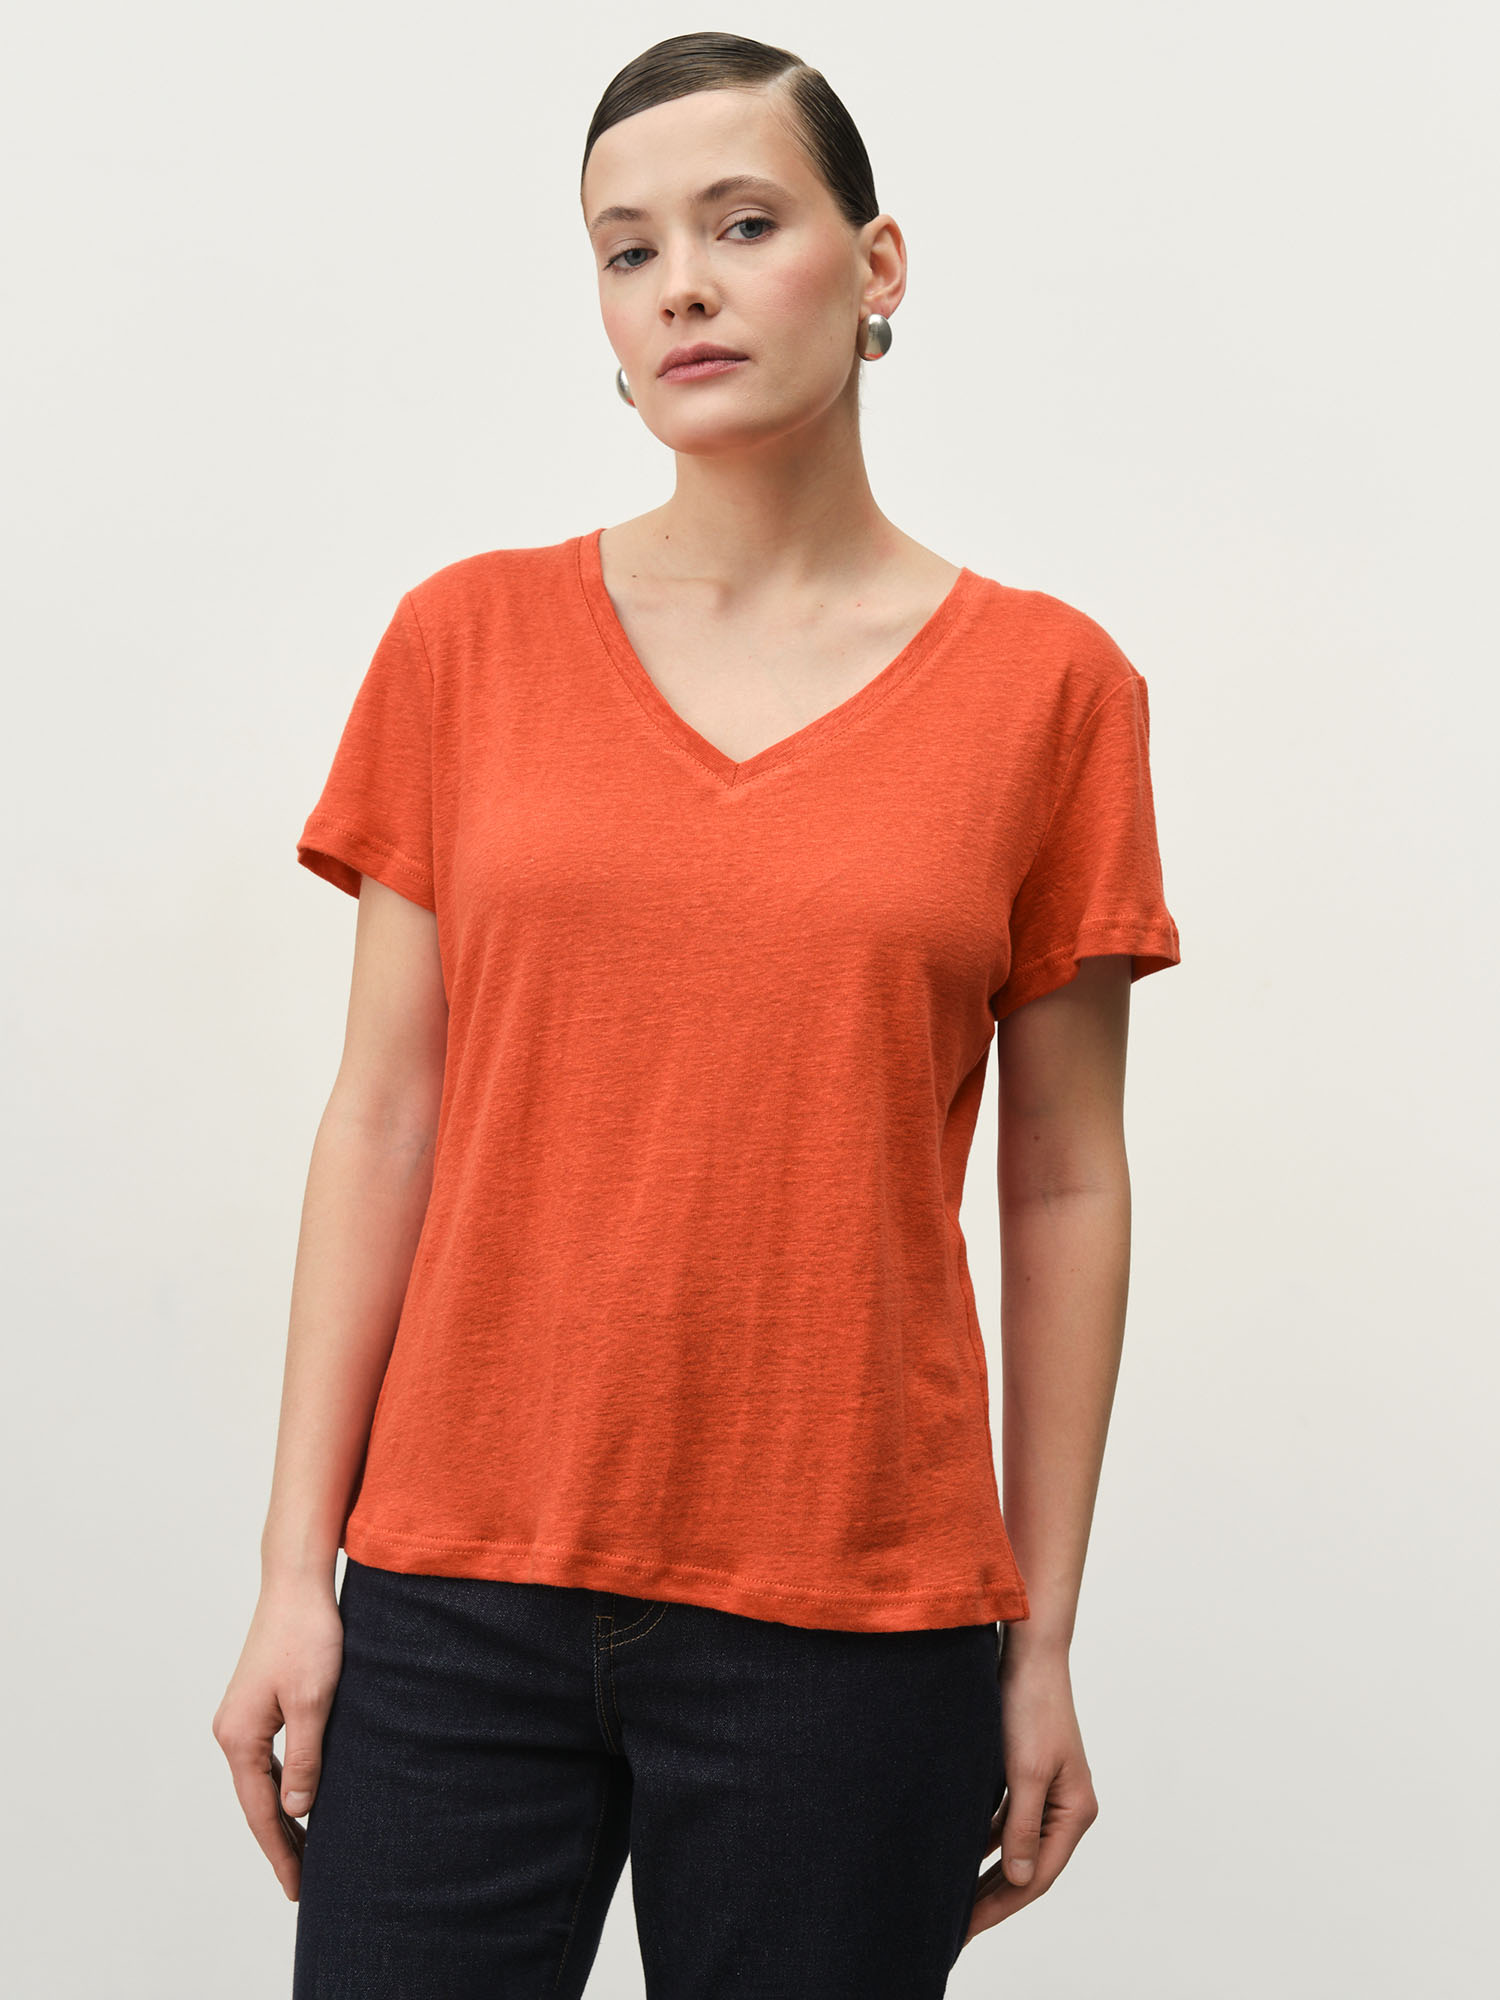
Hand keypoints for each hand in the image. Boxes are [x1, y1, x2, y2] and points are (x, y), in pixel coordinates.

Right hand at [211, 1572, 344, 1900]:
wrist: (297, 1585)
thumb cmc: (309, 1637)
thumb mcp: (315, 1702)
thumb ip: (305, 1761)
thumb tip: (296, 1813)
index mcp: (239, 1737)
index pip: (260, 1811)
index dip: (281, 1851)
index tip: (298, 1887)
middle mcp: (231, 1732)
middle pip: (255, 1802)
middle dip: (280, 1843)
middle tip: (303, 1883)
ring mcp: (241, 1718)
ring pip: (261, 1782)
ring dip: (282, 1815)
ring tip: (305, 1853)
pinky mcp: (256, 1705)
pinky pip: (267, 1760)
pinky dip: (283, 1786)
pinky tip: (301, 1801)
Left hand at [963, 1637, 1098, 1944]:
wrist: (1028, 1652)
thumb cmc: (1029, 1705)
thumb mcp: (1023, 1771)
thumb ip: (1022, 1827)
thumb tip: (1021, 1878)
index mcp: (1075, 1811)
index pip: (1037, 1876)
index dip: (1001, 1906)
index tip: (966, 1929)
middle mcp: (1066, 1806)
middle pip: (1029, 1867)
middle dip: (993, 1899)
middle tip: (956, 1930)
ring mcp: (1048, 1790)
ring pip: (1015, 1846)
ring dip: (987, 1873)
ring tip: (956, 1904)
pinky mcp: (1028, 1774)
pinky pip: (1006, 1821)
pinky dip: (985, 1841)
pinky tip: (960, 1857)